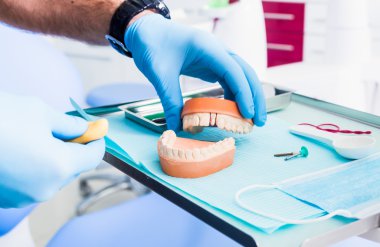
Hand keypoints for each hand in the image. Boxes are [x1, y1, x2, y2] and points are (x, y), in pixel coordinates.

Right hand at [0, 92, 104, 207]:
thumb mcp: (41, 112)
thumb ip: (70, 124)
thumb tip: (86, 128)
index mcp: (60, 167)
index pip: (93, 157)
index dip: (97, 141)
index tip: (96, 130)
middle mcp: (46, 188)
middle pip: (74, 168)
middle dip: (75, 149)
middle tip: (69, 129)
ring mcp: (24, 197)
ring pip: (53, 176)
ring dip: (54, 158)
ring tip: (39, 137)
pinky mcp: (7, 198)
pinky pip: (33, 182)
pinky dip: (35, 167)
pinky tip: (21, 149)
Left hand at [125, 14, 266, 130]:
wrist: (146, 32)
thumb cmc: (152, 44)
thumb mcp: (159, 73)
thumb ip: (170, 100)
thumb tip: (176, 128)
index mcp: (208, 47)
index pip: (233, 71)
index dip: (243, 93)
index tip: (248, 114)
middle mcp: (218, 51)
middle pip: (246, 73)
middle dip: (256, 97)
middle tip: (259, 121)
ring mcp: (216, 57)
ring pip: (240, 77)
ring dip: (248, 97)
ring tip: (249, 120)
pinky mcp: (211, 65)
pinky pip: (229, 80)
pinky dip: (234, 95)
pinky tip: (231, 110)